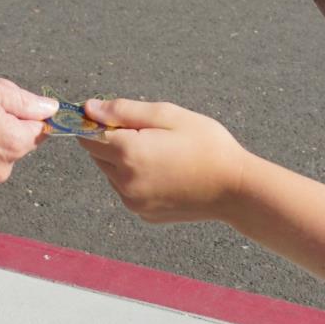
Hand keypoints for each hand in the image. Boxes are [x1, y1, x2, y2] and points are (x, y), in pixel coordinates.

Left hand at [79, 98, 249, 223]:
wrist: (236, 189)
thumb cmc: (207, 145)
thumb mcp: (167, 115)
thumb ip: (123, 110)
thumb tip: (88, 108)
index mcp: (128, 153)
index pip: (88, 135)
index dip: (98, 122)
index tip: (118, 116)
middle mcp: (125, 182)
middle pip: (98, 155)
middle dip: (113, 140)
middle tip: (150, 133)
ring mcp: (134, 202)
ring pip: (112, 174)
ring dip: (124, 161)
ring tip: (161, 153)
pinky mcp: (145, 214)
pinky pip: (128, 191)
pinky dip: (137, 179)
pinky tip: (165, 172)